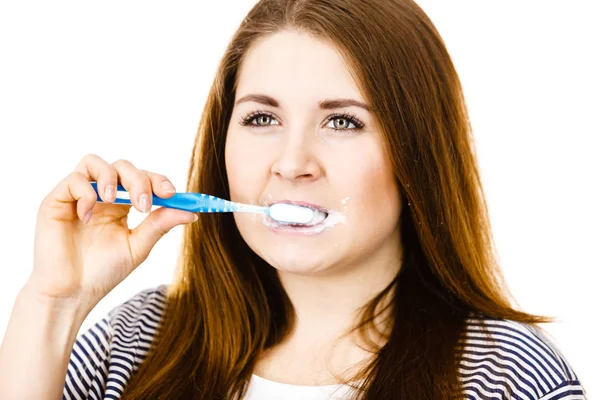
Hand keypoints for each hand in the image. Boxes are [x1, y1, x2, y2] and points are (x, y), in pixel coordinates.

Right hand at [26, 154, 196, 309]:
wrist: (71, 294)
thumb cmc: (103, 272)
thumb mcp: (138, 246)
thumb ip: (160, 225)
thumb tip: (191, 212)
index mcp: (122, 205)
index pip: (143, 179)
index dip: (158, 180)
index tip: (171, 193)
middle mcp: (101, 195)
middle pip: (123, 166)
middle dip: (138, 180)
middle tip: (144, 205)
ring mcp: (77, 196)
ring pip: (95, 162)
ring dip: (110, 178)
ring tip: (112, 201)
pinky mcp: (56, 200)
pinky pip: (73, 180)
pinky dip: (85, 193)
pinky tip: (87, 217)